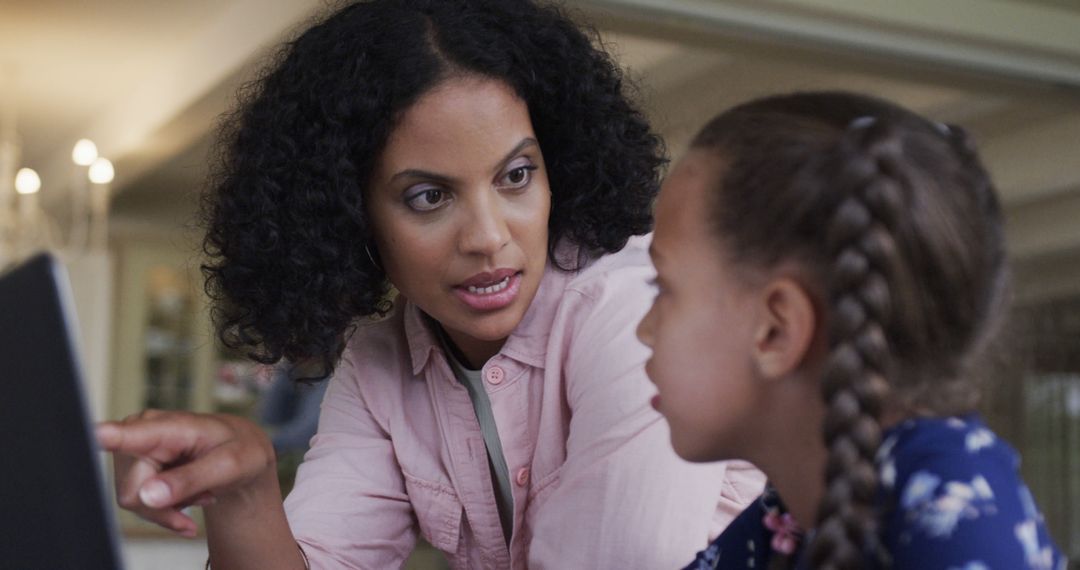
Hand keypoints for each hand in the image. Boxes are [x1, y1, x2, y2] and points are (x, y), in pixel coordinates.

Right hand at [96, 410, 277, 537]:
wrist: (242, 454)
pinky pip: (140, 505)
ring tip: (200, 492)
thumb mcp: (230, 465)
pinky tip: (191, 499)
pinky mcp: (134, 470)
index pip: (128, 434)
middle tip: (203, 498)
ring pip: (135, 502)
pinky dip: (167, 509)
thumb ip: (191, 479)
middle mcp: (139, 435)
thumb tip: (149, 496)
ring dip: (170, 507)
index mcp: (166, 426)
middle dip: (166, 505)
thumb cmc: (239, 450)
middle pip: (132, 491)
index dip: (109, 438)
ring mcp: (133, 453)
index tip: (95, 436)